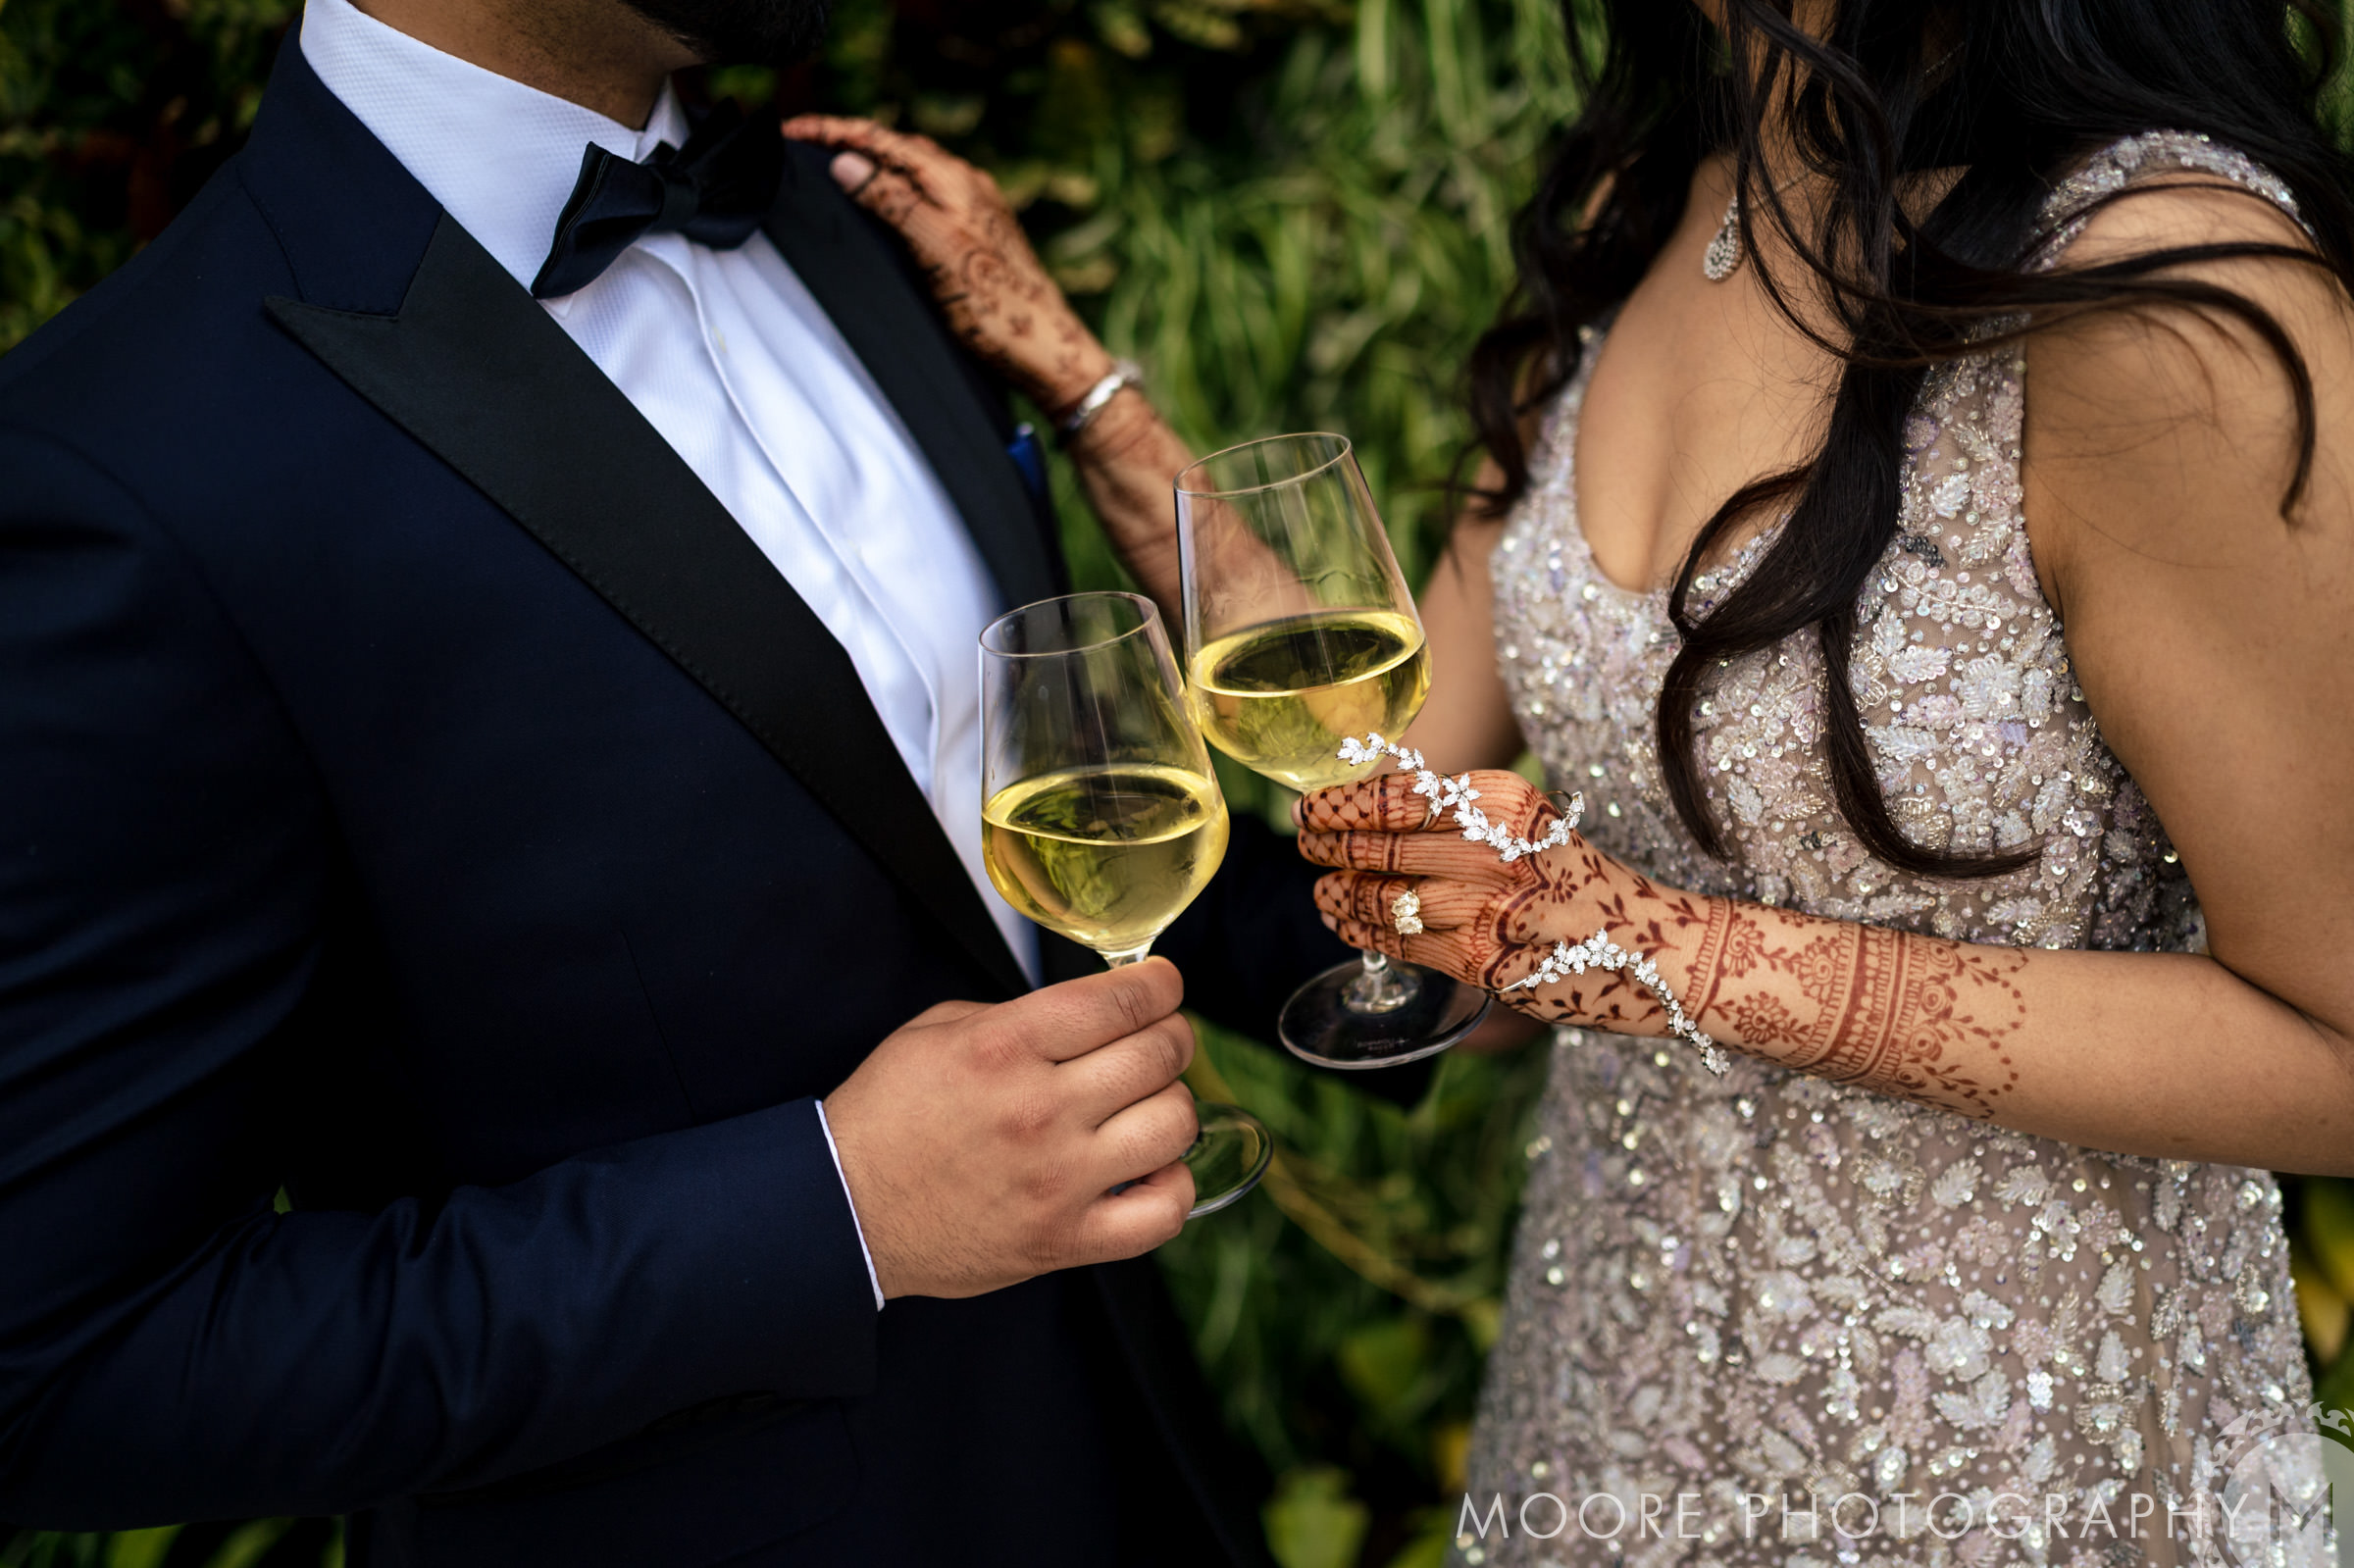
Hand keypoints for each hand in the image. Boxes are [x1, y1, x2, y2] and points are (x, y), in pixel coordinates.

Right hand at [781, 115, 1114, 418]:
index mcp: (955, 181)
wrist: (1046, 351)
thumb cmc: (995, 308)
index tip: (788, 131)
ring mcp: (974, 211)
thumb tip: (846, 163)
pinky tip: (882, 210)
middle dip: (848, 142)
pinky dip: (892, 193)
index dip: (832, 131)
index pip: (881, 140)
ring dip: (871, 166)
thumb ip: (892, 204)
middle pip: (896, 149)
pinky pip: (925, 199)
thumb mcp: (936, 251)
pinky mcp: (976, 238)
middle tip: (801, 146)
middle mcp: (967, 186)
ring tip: (832, 169)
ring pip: (911, 173)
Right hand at [822, 959, 1197, 1298]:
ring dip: (1173, 1104)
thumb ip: (1018, 1015)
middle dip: (1173, 1035)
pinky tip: (1149, 1170)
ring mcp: (1057, 1180)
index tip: (1164, 985)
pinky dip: (1172, 1187)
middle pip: (1158, 1055)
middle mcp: (1038, 1109)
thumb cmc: (888, 1116)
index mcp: (1004, 1047)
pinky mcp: (1064, 1240)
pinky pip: (1161, 1214)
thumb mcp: (937, 1032)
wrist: (845, 1210)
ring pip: (1173, 1125)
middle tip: (1163, 1038)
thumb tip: (1092, 1011)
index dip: (1160, 985)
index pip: (1120, 1000)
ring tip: (1151, 1103)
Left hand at [1296, 769, 1717, 1031]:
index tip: (1311, 807)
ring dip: (1340, 893)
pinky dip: (1363, 933)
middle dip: (1330, 844)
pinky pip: (1400, 944)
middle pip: (1382, 844)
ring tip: (1322, 888)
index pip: (1399, 795)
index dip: (1343, 803)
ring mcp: (1484, 907)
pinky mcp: (1480, 961)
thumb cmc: (1584, 887)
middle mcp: (1491, 847)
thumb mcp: (1530, 828)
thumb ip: (1463, 818)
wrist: (1656, 951)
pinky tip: (1346, 924)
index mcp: (1504, 801)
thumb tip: (1376, 810)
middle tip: (1305, 842)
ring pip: (1382, 897)